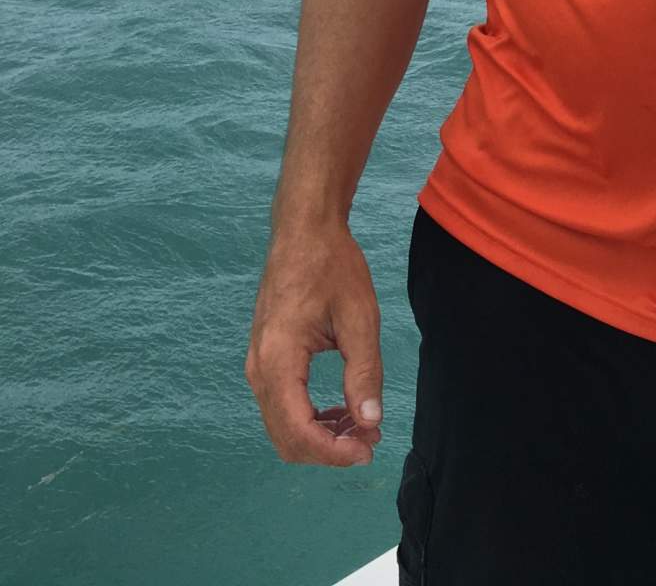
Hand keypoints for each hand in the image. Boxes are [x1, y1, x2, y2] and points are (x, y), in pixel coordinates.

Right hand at [246, 221, 384, 466]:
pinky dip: (310, 418)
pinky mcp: (264, 359)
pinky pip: (282, 405)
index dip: (334, 452)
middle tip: (370, 438)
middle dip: (328, 449)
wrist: (304, 231)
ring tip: (363, 424)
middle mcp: (258, 369)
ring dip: (321, 436)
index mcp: (278, 359)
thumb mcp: (359, 317)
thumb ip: (364, 372)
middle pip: (286, 438)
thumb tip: (371, 421)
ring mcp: (257, 365)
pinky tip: (343, 408)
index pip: (298, 431)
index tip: (369, 449)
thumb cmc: (332, 266)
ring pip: (282, 426)